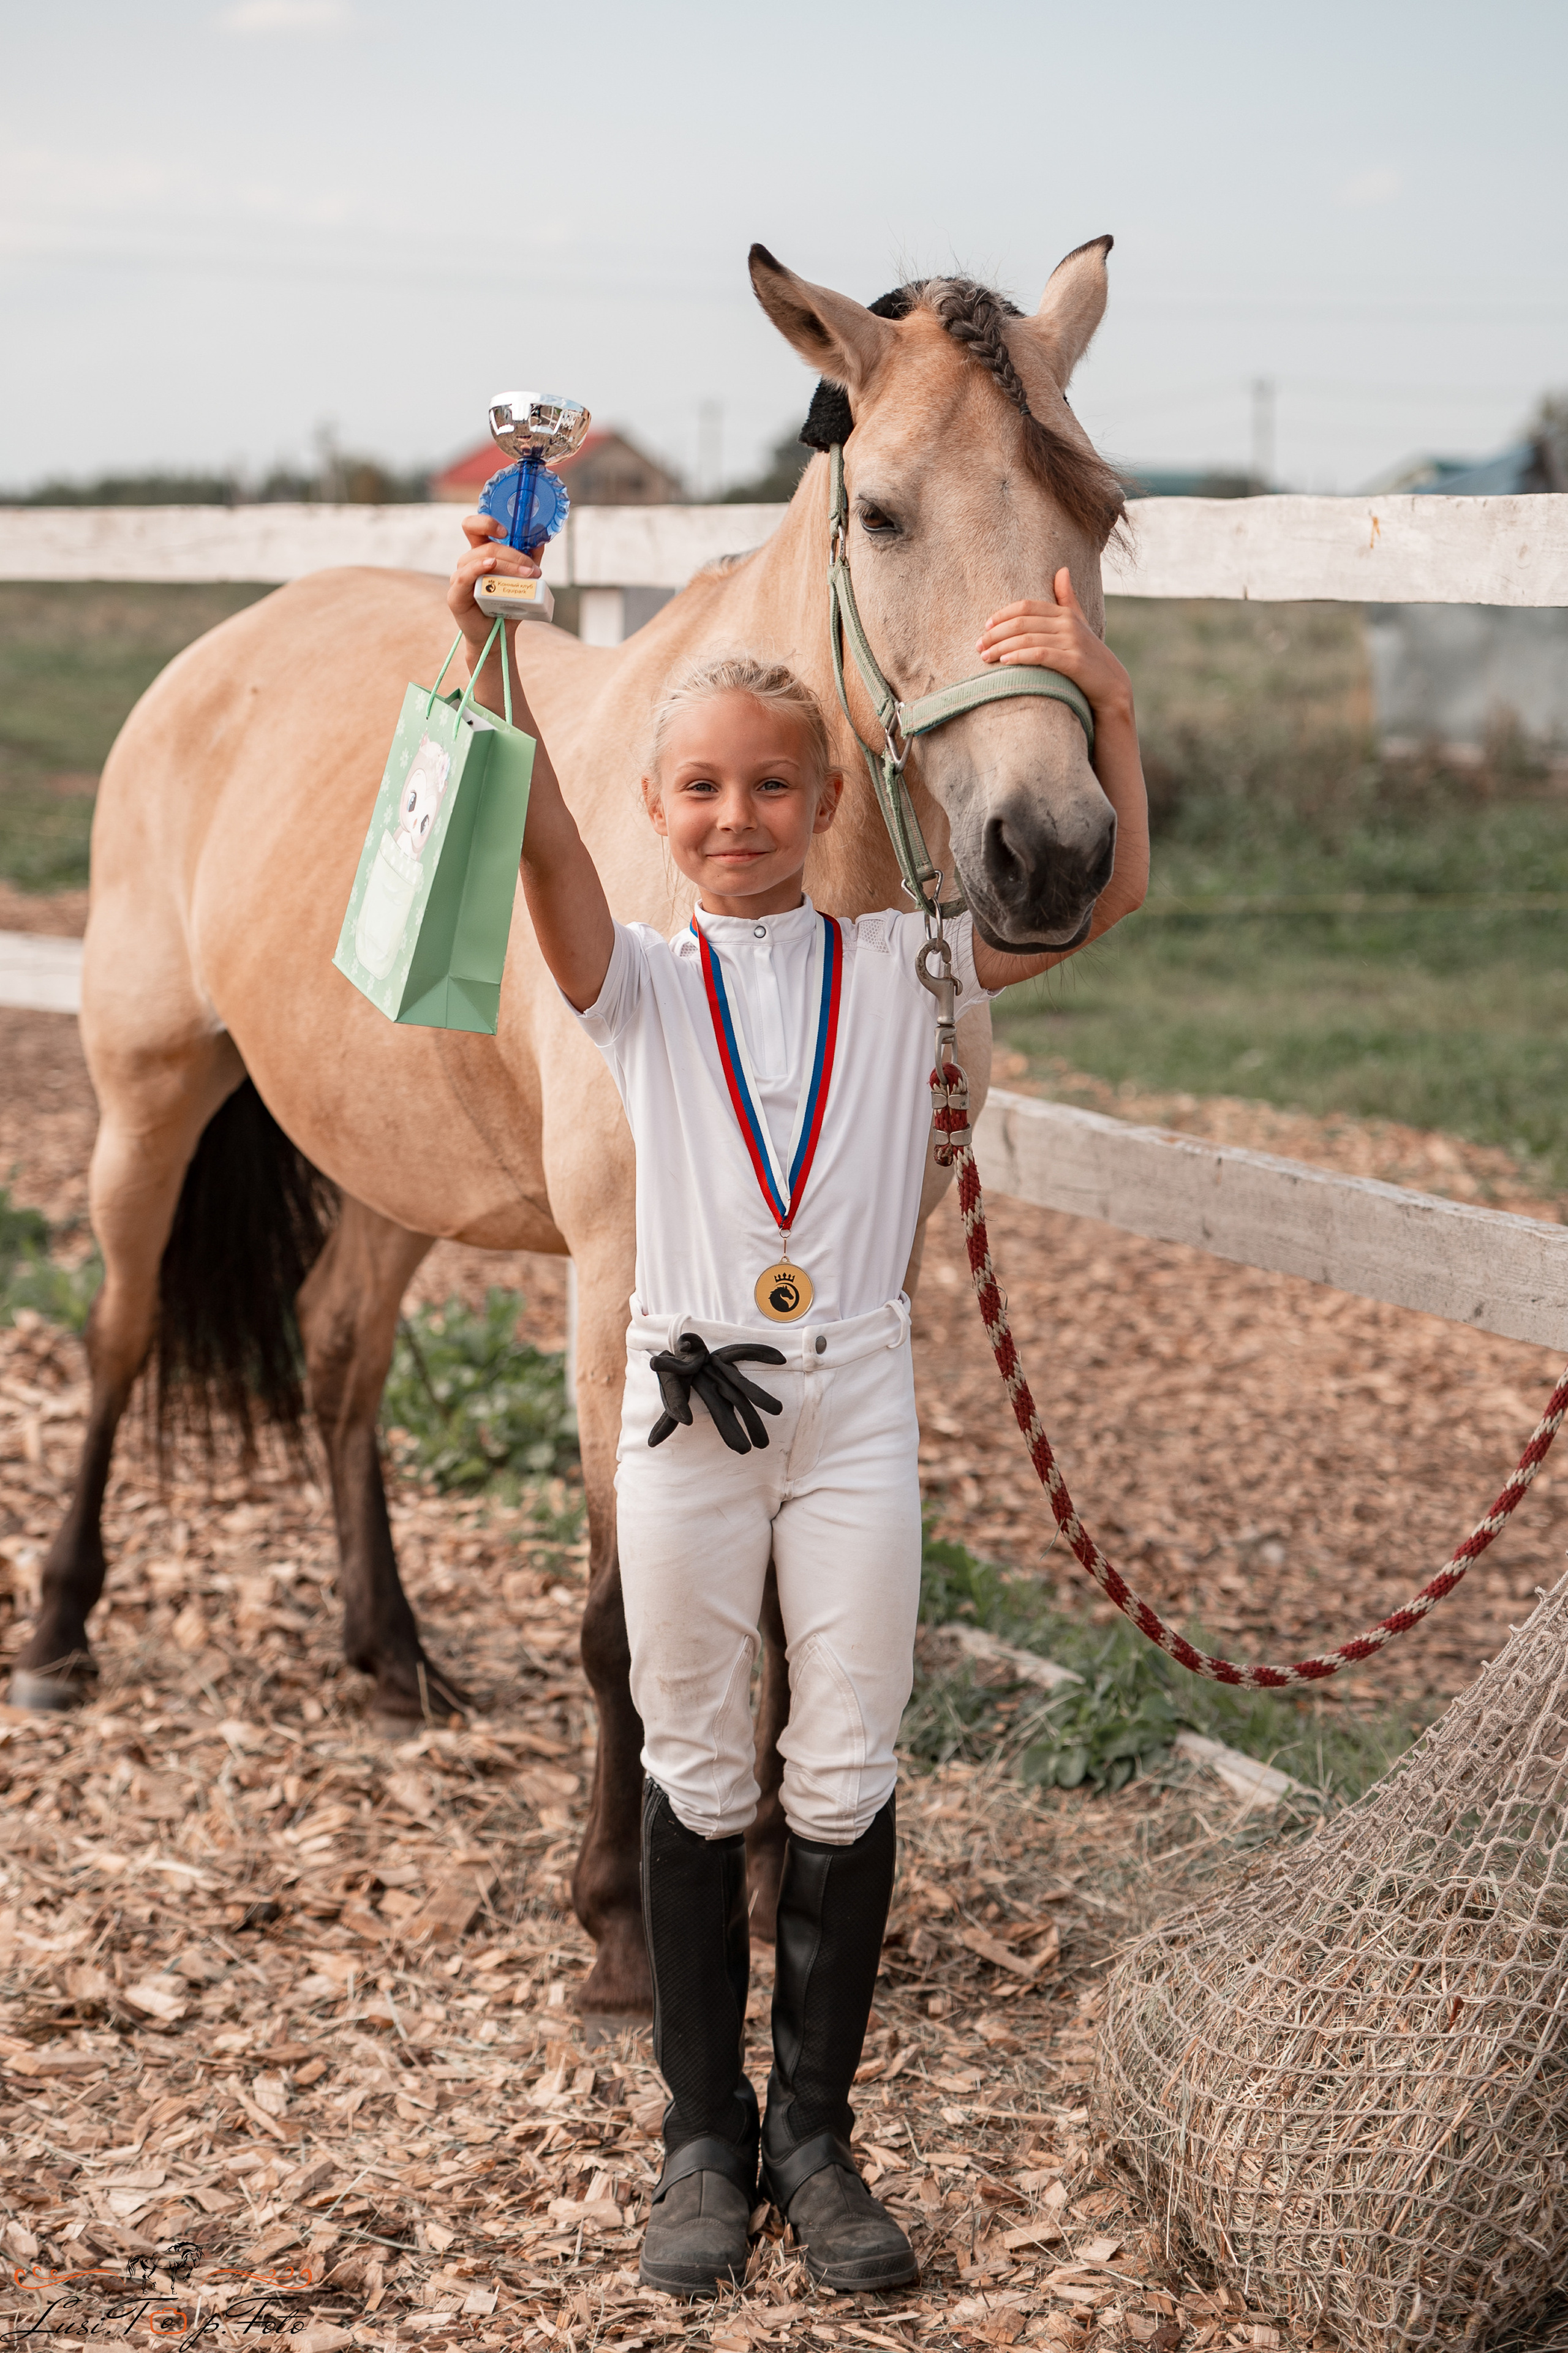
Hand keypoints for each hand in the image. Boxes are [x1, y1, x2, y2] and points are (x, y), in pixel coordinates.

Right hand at [446, 513, 542, 662]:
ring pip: (481, 559)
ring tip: (528, 577)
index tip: (506, 531)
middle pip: (486, 546)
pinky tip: (490, 566)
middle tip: (533, 569)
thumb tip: (541, 541)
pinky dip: (478, 568)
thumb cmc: (507, 606)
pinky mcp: (455, 595)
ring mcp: (460, 577)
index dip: (487, 522)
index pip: (475, 527)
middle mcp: (468, 563)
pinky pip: (465, 576)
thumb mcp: (522, 580)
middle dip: (514, 555)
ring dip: (508, 565)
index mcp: (481, 554)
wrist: (497, 635)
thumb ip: (529, 559)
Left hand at [976, 568, 1131, 723]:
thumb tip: (1062, 570)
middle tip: (979, 645)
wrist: (1111, 684)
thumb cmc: (1089, 654)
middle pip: (1022, 622)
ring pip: (1027, 639)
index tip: (985, 625)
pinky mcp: (1073, 662)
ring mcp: (1071, 642)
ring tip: (985, 657)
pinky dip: (1019, 657)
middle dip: (995, 633)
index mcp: (1065, 613)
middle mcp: (1068, 624)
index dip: (1002, 614)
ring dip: (1001, 647)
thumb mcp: (1079, 623)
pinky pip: (1040, 655)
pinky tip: (1005, 662)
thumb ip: (1067, 599)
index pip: (1026, 606)